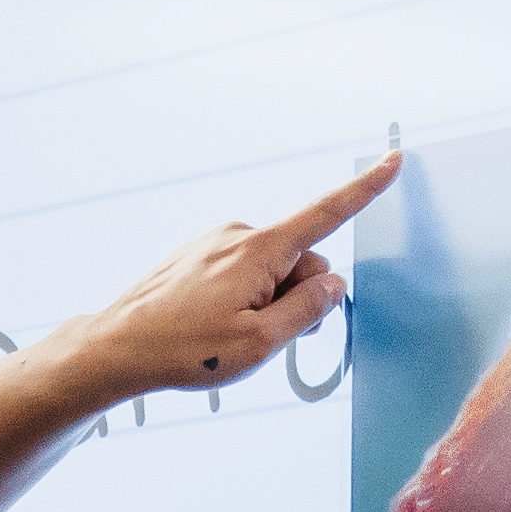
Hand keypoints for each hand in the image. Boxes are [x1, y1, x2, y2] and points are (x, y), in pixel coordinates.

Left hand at [55, 152, 400, 411]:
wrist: (117, 347)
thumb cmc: (185, 350)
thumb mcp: (259, 343)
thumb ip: (306, 311)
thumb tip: (334, 283)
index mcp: (259, 250)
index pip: (327, 214)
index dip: (365, 190)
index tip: (393, 160)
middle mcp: (238, 233)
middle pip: (300, 263)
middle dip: (297, 298)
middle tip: (258, 336)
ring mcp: (215, 241)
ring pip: (270, 272)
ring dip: (265, 303)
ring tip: (223, 332)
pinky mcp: (198, 253)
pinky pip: (242, 273)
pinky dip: (241, 299)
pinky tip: (207, 323)